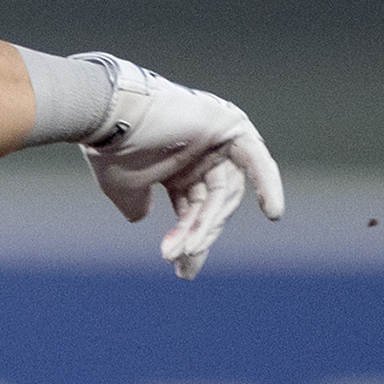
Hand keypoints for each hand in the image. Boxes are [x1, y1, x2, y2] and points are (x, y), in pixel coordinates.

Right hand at [75, 56, 285, 279]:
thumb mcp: (124, 189)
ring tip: (192, 246)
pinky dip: (266, 185)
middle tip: (184, 263)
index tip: (181, 269)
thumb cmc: (112, 149)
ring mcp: (217, 139)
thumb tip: (140, 219)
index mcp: (176, 167)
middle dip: (199, 233)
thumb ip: (136, 204)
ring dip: (211, 222)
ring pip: (225, 191)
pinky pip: (256, 160)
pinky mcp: (230, 127)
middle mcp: (200, 154)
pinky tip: (274, 214)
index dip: (188, 237)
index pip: (192, 208)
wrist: (109, 115)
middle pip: (212, 203)